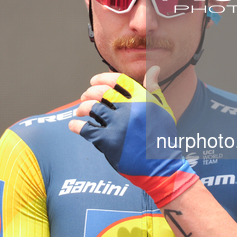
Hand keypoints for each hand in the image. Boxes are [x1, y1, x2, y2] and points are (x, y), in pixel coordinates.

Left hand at [69, 66, 197, 207]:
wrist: (162, 168)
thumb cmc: (162, 138)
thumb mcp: (162, 109)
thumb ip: (153, 88)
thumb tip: (153, 68)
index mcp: (143, 99)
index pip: (118, 80)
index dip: (102, 78)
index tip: (93, 81)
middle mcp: (130, 109)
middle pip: (101, 92)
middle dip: (89, 92)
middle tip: (85, 96)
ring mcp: (119, 125)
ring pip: (92, 108)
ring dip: (82, 107)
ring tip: (79, 111)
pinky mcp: (109, 142)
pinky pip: (86, 129)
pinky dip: (77, 126)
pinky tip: (74, 125)